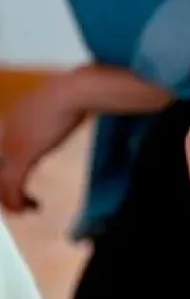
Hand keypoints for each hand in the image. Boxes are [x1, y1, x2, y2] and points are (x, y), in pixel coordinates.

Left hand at [0, 77, 87, 212]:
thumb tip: (68, 114)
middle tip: (19, 199)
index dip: (7, 170)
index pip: (2, 152)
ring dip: (11, 199)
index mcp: (13, 120)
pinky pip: (12, 186)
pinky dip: (17, 201)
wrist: (73, 91)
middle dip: (5, 188)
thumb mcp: (59, 104)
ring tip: (26, 208)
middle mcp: (6, 134)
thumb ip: (55, 113)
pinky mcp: (22, 156)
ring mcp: (12, 145)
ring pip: (1, 181)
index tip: (20, 180)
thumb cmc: (73, 92)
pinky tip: (29, 207)